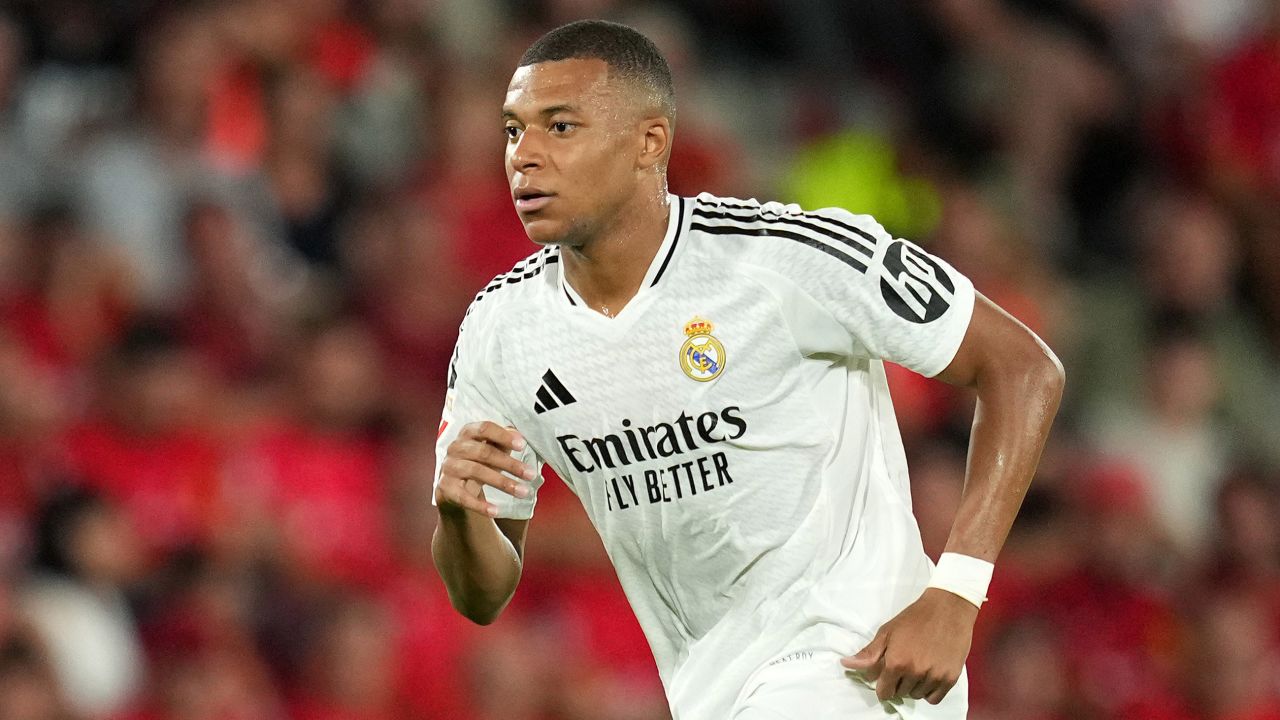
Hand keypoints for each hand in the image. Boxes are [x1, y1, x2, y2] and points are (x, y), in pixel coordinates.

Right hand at [436, 421, 535, 517]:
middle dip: (509, 464)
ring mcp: (449, 467)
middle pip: (484, 453)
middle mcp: (455, 447)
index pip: (485, 428)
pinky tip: (496, 511)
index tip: (522, 445)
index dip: (503, 436)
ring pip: (476, 472)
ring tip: (522, 492)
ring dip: (503, 483)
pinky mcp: (445, 487)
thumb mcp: (491, 448)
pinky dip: (480, 505)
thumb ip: (504, 440)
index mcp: (468, 433)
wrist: (454, 483)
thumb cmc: (479, 460)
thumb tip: (519, 436)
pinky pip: (463, 497)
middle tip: (530, 474)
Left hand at [840, 588, 977, 704]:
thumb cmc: (915, 618)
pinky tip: (928, 675)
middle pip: (900, 693)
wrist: (947, 608)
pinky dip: (929, 691)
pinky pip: (934, 699)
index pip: (884, 692)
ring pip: (917, 695)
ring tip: (918, 666)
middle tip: (905, 664)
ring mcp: (934, 677)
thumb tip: (846, 664)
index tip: (887, 677)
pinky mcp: (950, 678)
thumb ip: (869, 654)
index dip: (883, 685)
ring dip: (914, 686)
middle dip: (898, 682)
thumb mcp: (887, 632)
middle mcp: (915, 673)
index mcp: (896, 662)